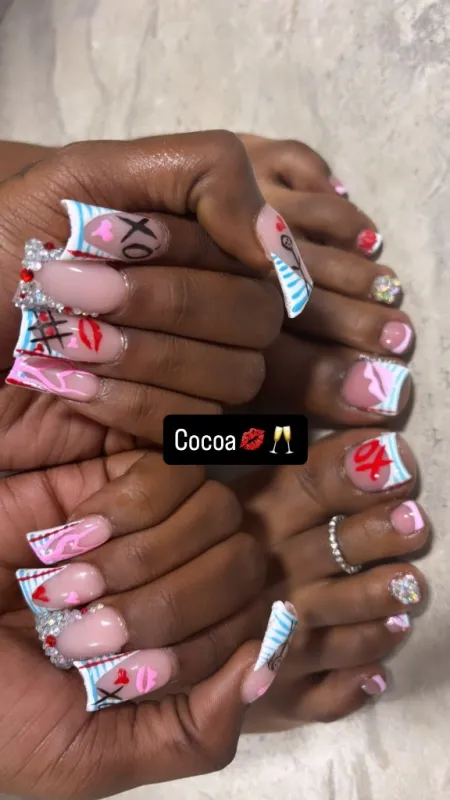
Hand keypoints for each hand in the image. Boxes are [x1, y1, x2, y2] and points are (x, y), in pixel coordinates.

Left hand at [0, 131, 313, 467]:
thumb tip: (280, 241)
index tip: (105, 238)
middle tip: (67, 287)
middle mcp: (211, 312)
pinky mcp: (164, 432)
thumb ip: (201, 175)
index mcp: (200, 247)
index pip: (256, 257)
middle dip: (160, 303)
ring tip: (62, 340)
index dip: (185, 253)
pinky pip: (187, 425)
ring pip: (234, 377)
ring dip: (140, 355)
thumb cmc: (3, 250)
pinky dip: (123, 404)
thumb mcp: (87, 176)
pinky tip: (67, 386)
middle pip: (256, 321)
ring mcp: (193, 375)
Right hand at [1, 450, 290, 797]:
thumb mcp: (90, 757)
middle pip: (244, 565)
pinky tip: (66, 536)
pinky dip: (122, 509)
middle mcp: (182, 582)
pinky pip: (169, 471)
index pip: (252, 629)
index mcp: (187, 650)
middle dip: (166, 604)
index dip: (195, 650)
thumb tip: (264, 666)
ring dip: (139, 557)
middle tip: (82, 632)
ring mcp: (155, 527)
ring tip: (66, 585)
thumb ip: (190, 734)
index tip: (116, 674)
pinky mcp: (117, 478)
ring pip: (217, 513)